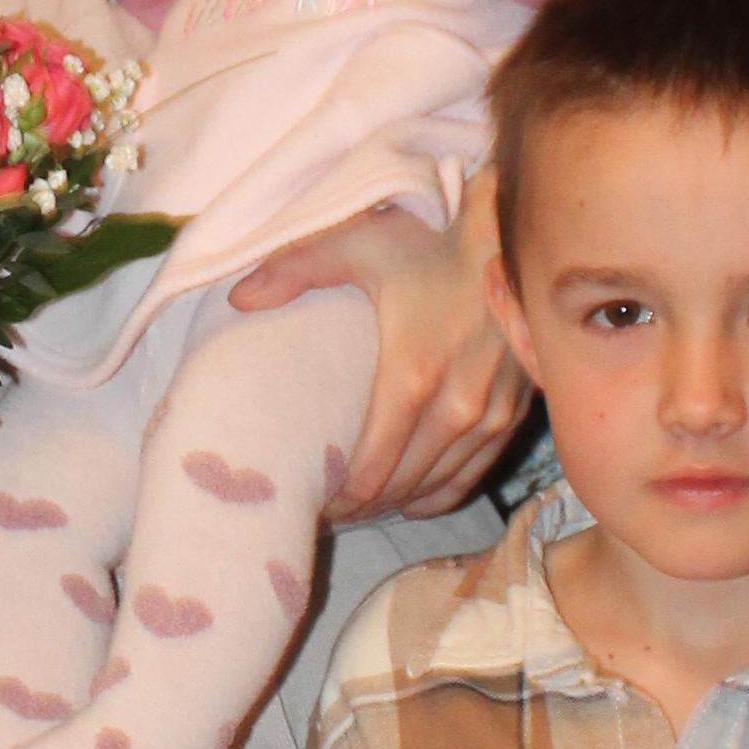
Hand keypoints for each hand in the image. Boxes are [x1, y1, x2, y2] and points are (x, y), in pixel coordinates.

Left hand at [228, 192, 527, 518]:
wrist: (507, 240)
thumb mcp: (357, 245)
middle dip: (361, 504)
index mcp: (411, 377)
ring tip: (362, 506)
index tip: (312, 500)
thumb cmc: (429, 243)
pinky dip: (440, 492)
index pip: (369, 469)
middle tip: (329, 508)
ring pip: (437, 484)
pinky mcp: (511, 412)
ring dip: (398, 501)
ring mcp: (489, 413)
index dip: (338, 497)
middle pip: (399, 484)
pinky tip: (412, 499)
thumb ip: (294, 270)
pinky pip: (473, 473)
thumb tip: (237, 297)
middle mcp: (455, 407)